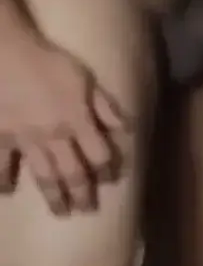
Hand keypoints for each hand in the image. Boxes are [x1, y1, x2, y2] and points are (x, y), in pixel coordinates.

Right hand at [0, 31, 132, 214]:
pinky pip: (0, 164)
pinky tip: (7, 191)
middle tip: (87, 211)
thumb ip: (105, 107)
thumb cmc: (47, 62)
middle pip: (73, 173)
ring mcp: (23, 140)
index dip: (107, 170)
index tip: (111, 181)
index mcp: (77, 121)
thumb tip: (128, 130)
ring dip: (53, 196)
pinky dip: (3, 179)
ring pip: (42, 175)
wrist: (4, 53)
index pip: (99, 155)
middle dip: (82, 194)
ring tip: (60, 212)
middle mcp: (53, 137)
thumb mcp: (85, 79)